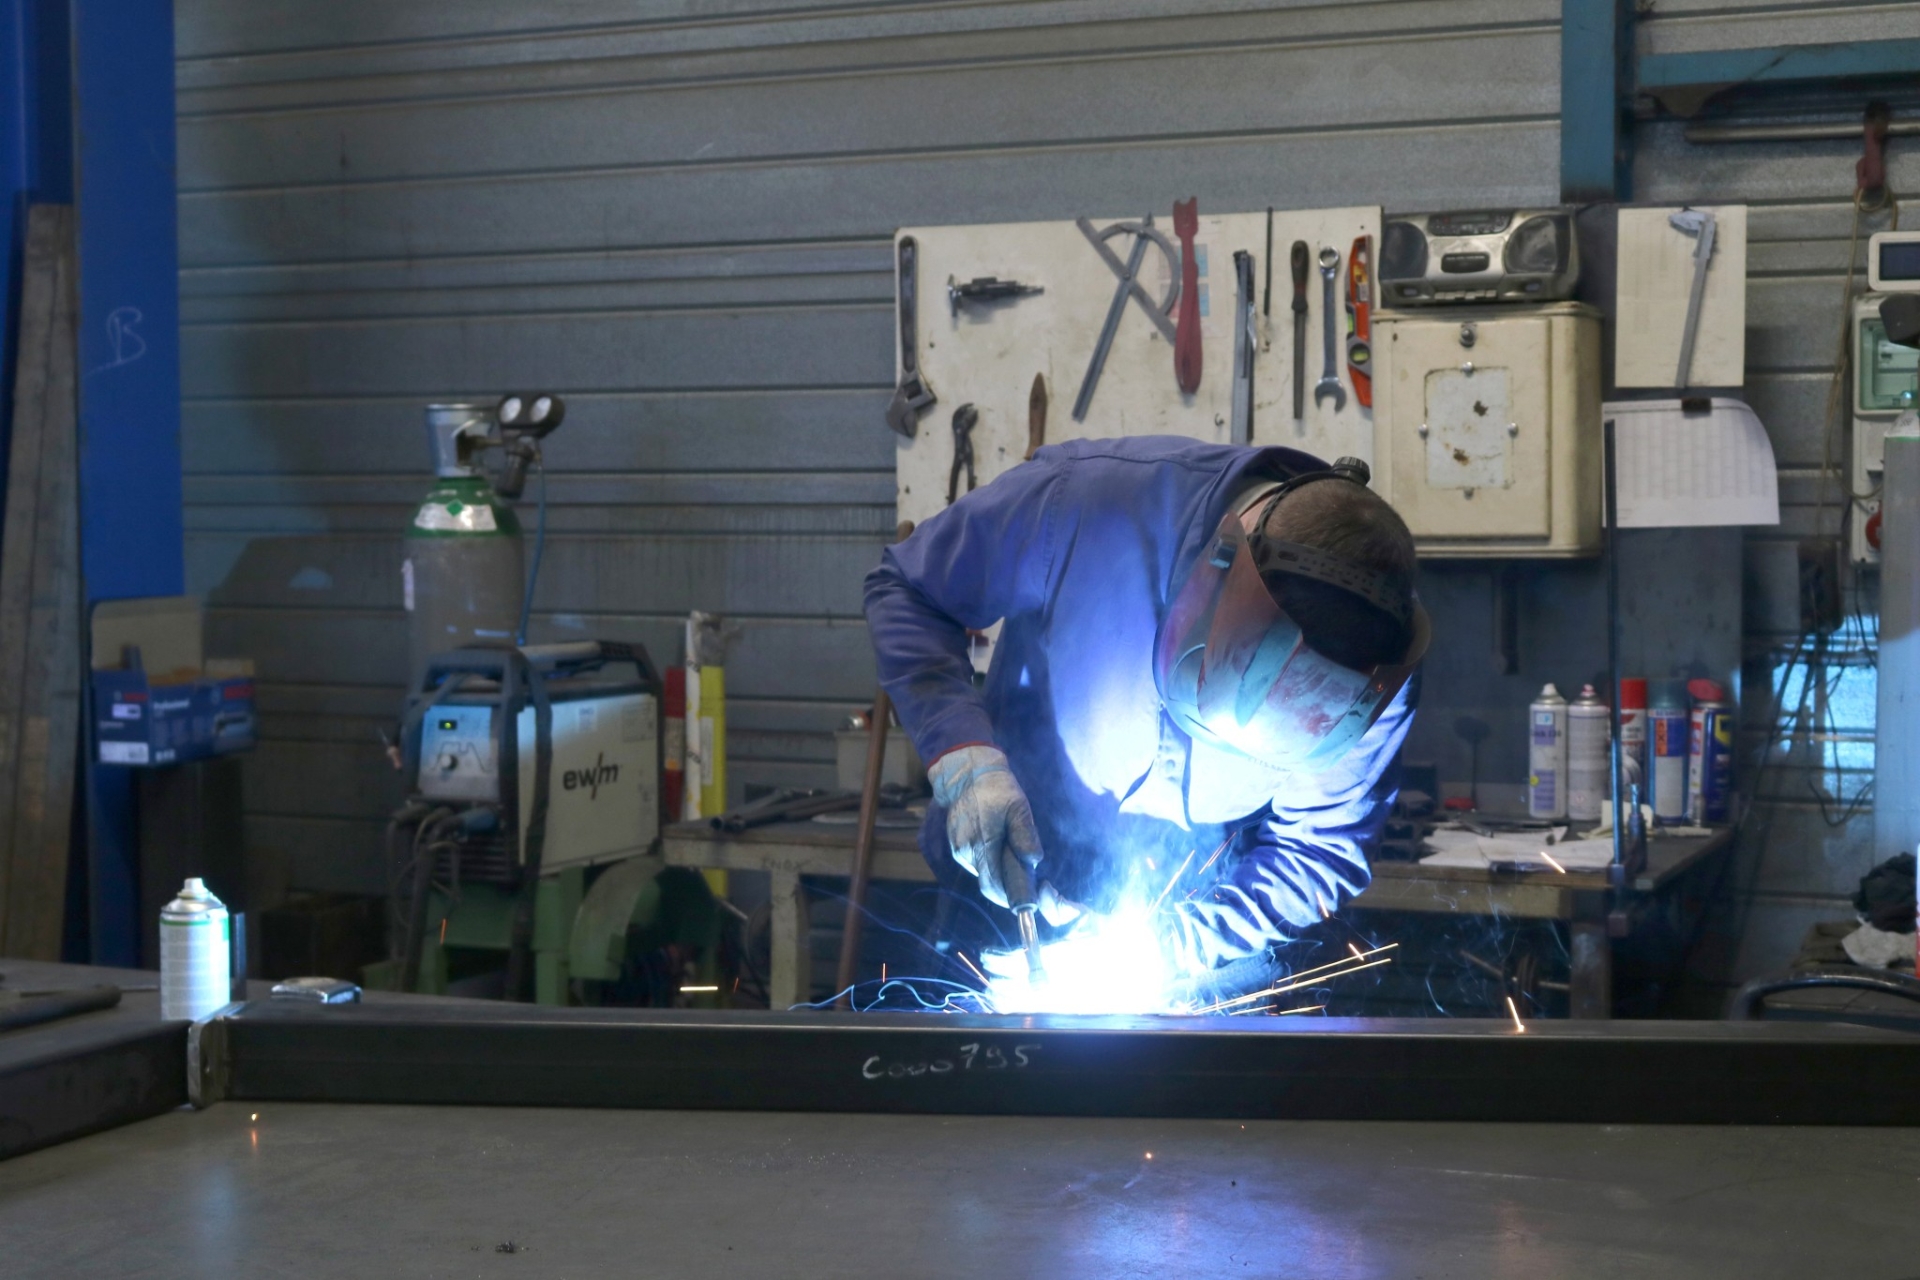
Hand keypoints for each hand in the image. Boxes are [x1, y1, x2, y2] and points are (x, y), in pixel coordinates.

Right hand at [928, 745, 1042, 908]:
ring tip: (1011, 855)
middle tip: (1025, 879)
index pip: (994, 886)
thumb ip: (1025, 835)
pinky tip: (997, 845)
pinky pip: (975, 862)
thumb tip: (1033, 861)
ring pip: (982, 873)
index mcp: (982, 844)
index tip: (1026, 902)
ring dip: (998, 871)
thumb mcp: (1018, 806)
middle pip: (988, 883)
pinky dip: (988, 861)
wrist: (967, 775)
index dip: (1010, 898)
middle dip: (1007, 886)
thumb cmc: (997, 789)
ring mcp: (958, 849)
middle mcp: (966, 852)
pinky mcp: (955, 845)